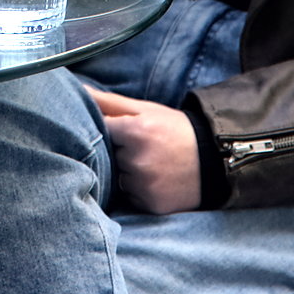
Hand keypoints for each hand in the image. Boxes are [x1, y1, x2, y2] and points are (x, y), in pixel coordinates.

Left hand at [84, 87, 200, 213]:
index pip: (102, 132)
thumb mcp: (146, 110)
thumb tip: (78, 89)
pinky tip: (157, 180)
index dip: (113, 132)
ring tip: (153, 165)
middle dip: (121, 152)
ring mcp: (145, 184)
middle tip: (146, 148)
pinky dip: (139, 190)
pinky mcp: (151, 204)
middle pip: (110, 156)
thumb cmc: (175, 131)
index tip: (126, 132)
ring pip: (119, 178)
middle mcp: (138, 160)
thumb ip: (109, 102)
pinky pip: (131, 196)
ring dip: (129, 173)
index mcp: (136, 131)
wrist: (214, 160)